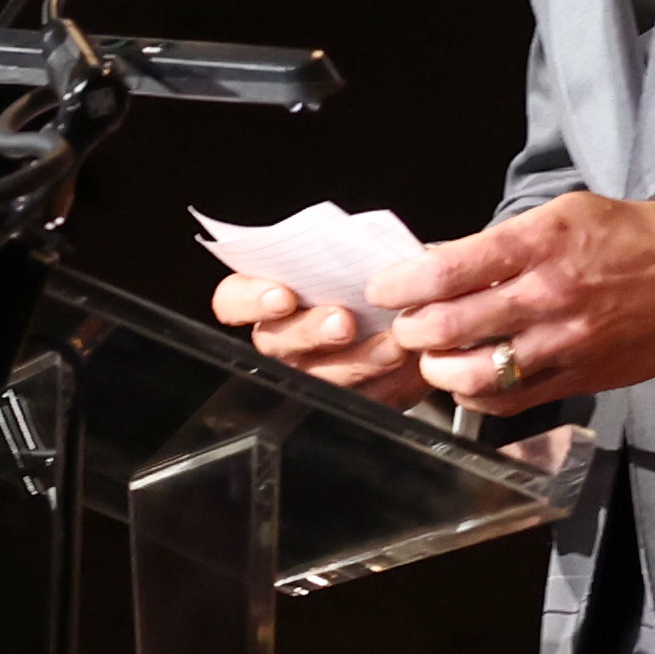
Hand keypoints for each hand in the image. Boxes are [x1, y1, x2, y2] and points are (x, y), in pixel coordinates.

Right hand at [209, 273, 427, 407]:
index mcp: (271, 295)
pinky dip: (389, 385)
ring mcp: (313, 374)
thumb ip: (348, 252)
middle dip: (310, 332)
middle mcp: (283, 340)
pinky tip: (409, 368)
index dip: (250, 300)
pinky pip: (362, 401)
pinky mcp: (350, 400)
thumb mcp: (362, 254)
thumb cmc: (378, 275)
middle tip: (343, 321)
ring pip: (319, 379)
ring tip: (391, 346)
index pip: (233, 300)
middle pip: (276, 343)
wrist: (422, 307)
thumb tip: (360, 251)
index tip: (283, 294)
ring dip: (357, 362)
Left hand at [373, 191, 654, 418]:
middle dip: (412, 330)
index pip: (448, 269)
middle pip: (450, 326)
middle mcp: (547, 295)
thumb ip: (499, 242)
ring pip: (474, 373)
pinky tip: (469, 382)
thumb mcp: (559, 215)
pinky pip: (510, 401)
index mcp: (539, 244)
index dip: (402, 284)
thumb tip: (438, 260)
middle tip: (407, 326)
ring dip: (438, 369)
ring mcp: (563, 342)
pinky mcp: (579, 378)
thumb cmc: (623, 237)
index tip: (384, 289)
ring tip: (433, 358)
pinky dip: (477, 397)